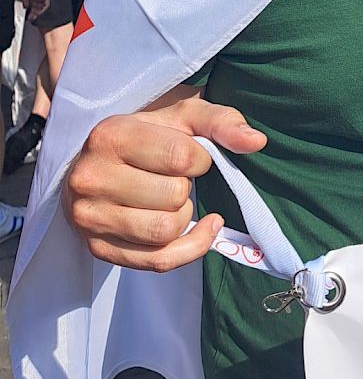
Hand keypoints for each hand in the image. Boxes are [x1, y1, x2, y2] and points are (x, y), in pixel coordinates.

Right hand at [64, 94, 265, 270]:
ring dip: (183, 216)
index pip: (180, 157)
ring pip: (165, 231)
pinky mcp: (98, 249)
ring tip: (172, 199)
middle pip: (174, 197)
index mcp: (111, 136)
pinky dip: (189, 249)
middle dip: (186, 187)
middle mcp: (91, 178)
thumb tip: (256, 141)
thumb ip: (220, 122)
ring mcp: (90, 217)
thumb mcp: (182, 116)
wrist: (97, 162)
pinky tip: (201, 229)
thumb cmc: (146, 135)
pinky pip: (158, 262)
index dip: (200, 159)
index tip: (191, 155)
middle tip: (174, 177)